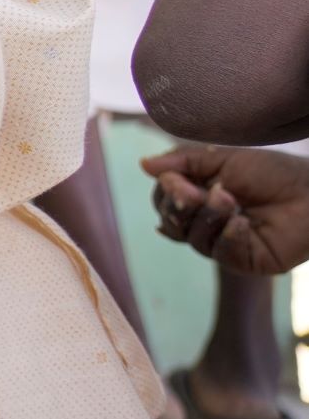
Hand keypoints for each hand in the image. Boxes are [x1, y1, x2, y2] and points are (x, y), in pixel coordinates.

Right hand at [142, 147, 308, 276]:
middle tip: (195, 192)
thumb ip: (185, 161)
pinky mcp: (243, 260)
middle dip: (178, 206)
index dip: (165, 192)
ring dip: (207, 216)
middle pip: (170, 223)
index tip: (177, 178)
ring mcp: (223, 244)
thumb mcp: (224, 158)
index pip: (163, 201)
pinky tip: (242, 222)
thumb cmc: (273, 172)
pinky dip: (227, 235)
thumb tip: (143, 164)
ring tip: (230, 198)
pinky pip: (220, 253)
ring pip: (192, 238)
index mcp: (198, 197)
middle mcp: (206, 223)